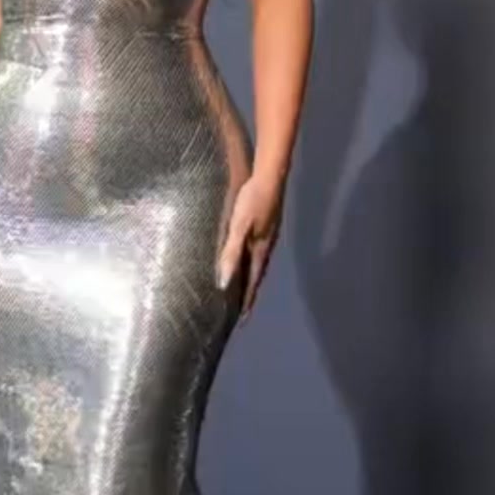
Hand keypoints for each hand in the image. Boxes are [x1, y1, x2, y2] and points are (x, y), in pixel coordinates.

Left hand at [216, 172, 284, 321]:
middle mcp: (266, 245)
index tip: (242, 319)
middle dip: (249, 293)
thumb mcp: (238, 227)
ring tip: (242, 289)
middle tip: (241, 310)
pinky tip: (246, 258)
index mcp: (260, 249)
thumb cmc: (251, 200)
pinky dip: (251, 262)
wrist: (270, 175)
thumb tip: (224, 283)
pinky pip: (258, 251)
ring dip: (251, 278)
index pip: (253, 281)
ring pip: (258, 263)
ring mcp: (268, 234)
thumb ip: (231, 253)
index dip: (248, 300)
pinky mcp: (266, 224)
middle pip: (257, 275)